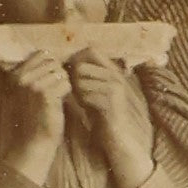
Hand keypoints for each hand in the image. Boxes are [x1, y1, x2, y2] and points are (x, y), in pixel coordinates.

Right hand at [1, 50, 70, 183]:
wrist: (31, 143)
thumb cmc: (31, 117)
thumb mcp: (24, 91)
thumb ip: (32, 73)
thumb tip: (49, 55)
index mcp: (14, 74)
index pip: (42, 54)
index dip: (51, 67)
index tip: (49, 81)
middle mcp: (21, 77)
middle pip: (53, 62)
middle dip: (58, 75)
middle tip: (53, 92)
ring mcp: (33, 85)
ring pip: (61, 72)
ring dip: (62, 85)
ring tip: (55, 98)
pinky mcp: (46, 94)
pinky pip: (66, 84)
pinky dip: (66, 93)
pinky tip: (58, 104)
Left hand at [69, 48, 153, 187]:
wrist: (120, 137)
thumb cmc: (104, 114)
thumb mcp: (95, 91)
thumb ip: (87, 77)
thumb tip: (67, 63)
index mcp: (112, 70)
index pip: (90, 50)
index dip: (75, 58)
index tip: (69, 72)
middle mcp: (115, 75)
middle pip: (82, 66)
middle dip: (72, 78)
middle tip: (74, 91)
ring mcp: (115, 88)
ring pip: (81, 81)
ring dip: (76, 91)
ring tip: (80, 101)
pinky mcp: (111, 102)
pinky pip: (86, 95)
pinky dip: (81, 102)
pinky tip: (84, 109)